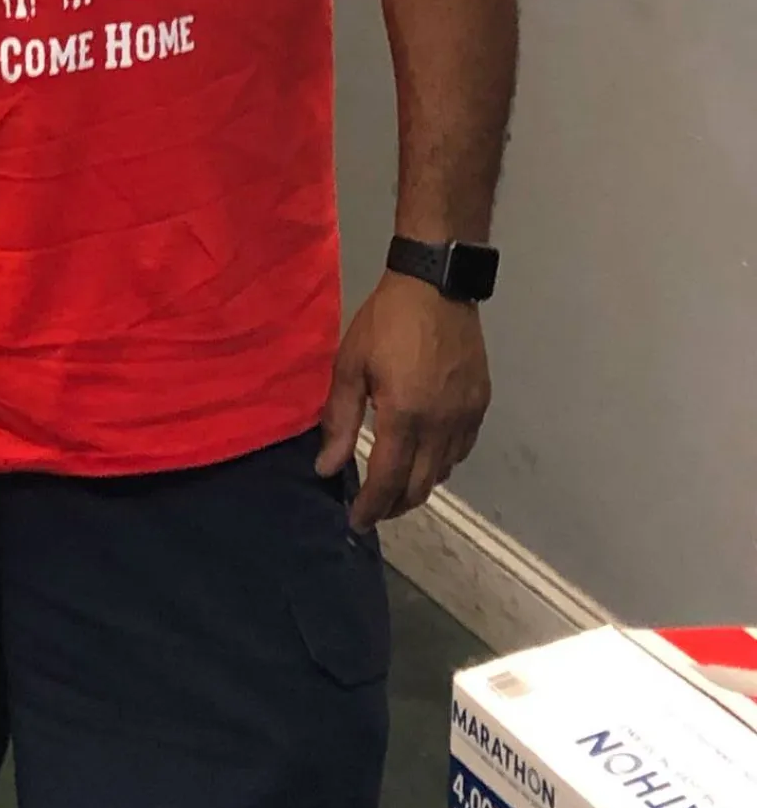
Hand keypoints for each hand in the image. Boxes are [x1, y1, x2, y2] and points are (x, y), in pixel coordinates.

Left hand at [316, 271, 490, 531]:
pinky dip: (440, 463)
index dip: (371, 508)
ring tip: (394, 483)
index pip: (388, 481)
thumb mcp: (350, 366)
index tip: (356, 521)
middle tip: (372, 509)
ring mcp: (466, 417)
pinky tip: (424, 455)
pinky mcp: (481, 405)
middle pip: (419, 487)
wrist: (437, 286)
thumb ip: (340, 421)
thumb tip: (327, 468)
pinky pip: (461, 451)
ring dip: (417, 485)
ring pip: (443, 472)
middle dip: (394, 505)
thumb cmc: (386, 322)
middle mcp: (441, 426)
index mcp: (406, 417)